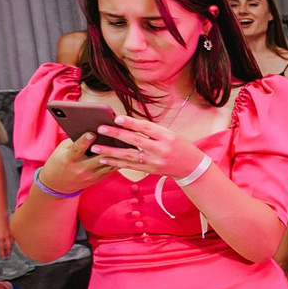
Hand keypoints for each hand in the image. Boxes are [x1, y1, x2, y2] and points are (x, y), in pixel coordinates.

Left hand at [0, 211, 13, 257]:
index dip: (2, 253)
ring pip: (12, 243)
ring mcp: (10, 234)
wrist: (1, 217)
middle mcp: (6, 237)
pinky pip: (13, 239)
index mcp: (0, 238)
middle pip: (8, 246)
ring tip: (10, 250)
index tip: (3, 256)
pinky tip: (12, 242)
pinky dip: (13, 242)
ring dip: (11, 247)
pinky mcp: (12, 231)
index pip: (2, 248)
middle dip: (8, 251)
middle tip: (8, 255)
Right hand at [35, 132, 117, 195]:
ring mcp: (91, 175)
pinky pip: (112, 169)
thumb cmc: (59, 162)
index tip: (92, 132)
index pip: (78, 149)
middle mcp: (81, 168)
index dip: (85, 141)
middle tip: (116, 136)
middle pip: (98, 158)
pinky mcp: (98, 178)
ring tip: (126, 142)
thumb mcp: (62, 150)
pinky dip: (119, 160)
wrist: (58, 184)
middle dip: (107, 147)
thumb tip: (90, 129)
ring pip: (108, 164)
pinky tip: (125, 152)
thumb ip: (75, 141)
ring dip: (118, 154)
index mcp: (69, 159)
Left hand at [90, 115, 206, 177]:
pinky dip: (116, 162)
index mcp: (167, 137)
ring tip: (96, 147)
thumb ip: (151, 130)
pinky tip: (104, 159)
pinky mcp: (150, 170)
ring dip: (111, 151)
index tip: (117, 118)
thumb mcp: (170, 134)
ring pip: (129, 156)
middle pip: (135, 141)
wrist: (191, 166)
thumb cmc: (180, 146)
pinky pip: (130, 166)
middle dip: (116, 134)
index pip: (146, 128)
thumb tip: (128, 124)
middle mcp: (161, 149)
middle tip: (101, 129)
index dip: (131, 123)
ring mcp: (155, 161)